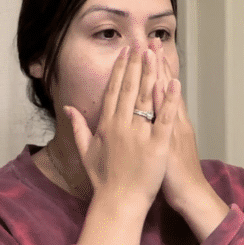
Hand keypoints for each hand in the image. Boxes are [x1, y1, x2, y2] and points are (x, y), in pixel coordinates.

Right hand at [69, 46, 172, 210]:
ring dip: (151, 73)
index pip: (114, 91)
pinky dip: (170, 100)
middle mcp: (122, 125)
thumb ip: (79, 127)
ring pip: (147, 98)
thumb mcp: (86, 152)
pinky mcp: (157, 145)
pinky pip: (165, 118)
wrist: (119, 201)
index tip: (125, 52)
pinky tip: (175, 82)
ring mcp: (139, 134)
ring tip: (156, 53)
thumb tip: (69, 108)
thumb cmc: (104, 179)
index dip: (120, 70)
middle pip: (130, 88)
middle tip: (141, 42)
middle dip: (136, 63)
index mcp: (107, 125)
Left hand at [150, 40, 214, 208]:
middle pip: (164, 86)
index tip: (147, 49)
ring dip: (160, 74)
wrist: (189, 191)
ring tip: (154, 52)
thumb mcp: (165, 147)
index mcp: (170, 121)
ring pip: (167, 97)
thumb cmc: (175, 173)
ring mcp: (175, 128)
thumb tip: (145, 117)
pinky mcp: (173, 140)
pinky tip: (162, 85)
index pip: (160, 89)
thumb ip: (157, 129)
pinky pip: (168, 117)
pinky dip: (166, 101)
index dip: (154, 69)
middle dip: (156, 63)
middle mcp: (174, 120)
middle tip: (150, 40)